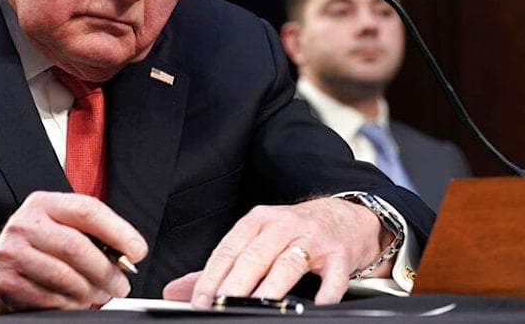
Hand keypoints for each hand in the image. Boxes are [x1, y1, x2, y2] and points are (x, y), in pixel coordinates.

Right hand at [0, 191, 147, 313]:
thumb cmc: (38, 244)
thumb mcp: (60, 225)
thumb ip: (91, 232)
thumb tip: (129, 252)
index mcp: (44, 204)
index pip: (87, 211)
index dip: (118, 232)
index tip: (137, 251)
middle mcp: (26, 225)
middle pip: (77, 247)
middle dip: (107, 271)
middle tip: (121, 284)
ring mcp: (14, 254)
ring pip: (66, 277)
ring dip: (91, 292)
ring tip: (101, 294)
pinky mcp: (9, 283)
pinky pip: (51, 299)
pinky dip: (71, 304)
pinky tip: (77, 301)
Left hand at [162, 197, 386, 306]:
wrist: (346, 217)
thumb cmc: (296, 232)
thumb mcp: (258, 240)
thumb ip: (220, 267)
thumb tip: (178, 290)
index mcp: (258, 221)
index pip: (228, 250)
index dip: (211, 276)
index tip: (199, 300)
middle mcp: (283, 226)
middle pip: (254, 257)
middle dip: (234, 285)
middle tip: (220, 306)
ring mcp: (312, 239)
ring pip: (287, 264)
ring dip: (270, 288)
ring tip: (256, 306)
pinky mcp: (339, 255)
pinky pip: (332, 276)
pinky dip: (325, 292)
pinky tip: (316, 306)